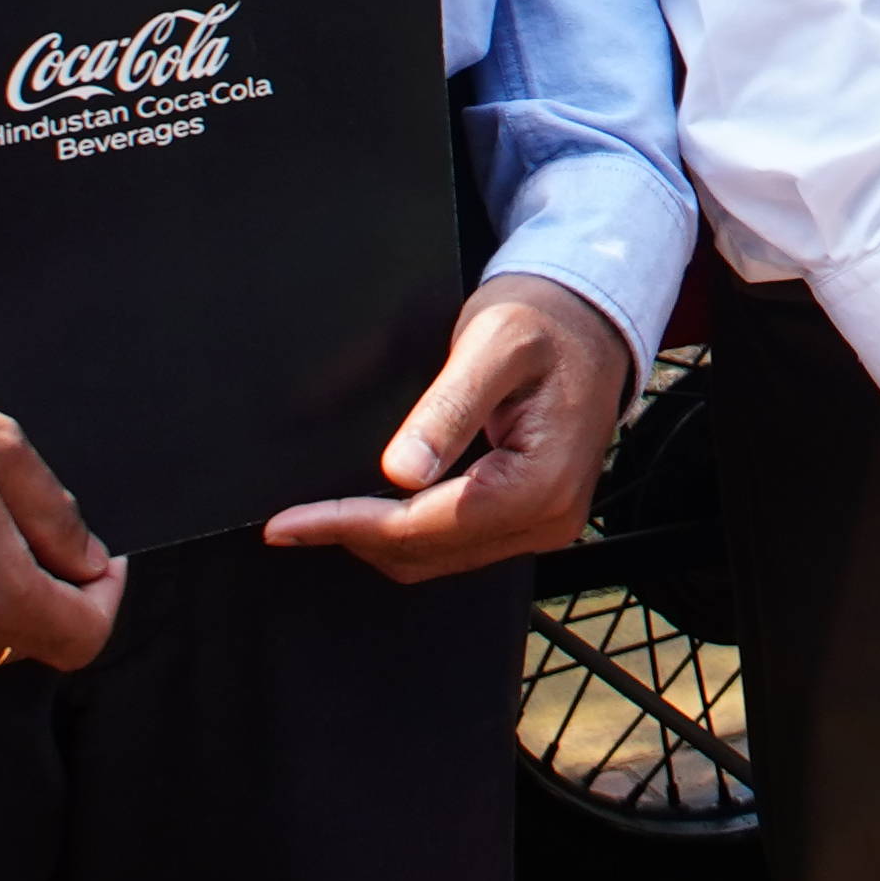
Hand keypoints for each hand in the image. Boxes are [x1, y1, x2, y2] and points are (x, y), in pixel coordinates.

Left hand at [265, 272, 635, 579]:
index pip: (424, 527)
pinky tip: (374, 508)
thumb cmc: (546, 322)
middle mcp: (548, 517)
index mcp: (541, 481)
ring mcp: (543, 523)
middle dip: (354, 538)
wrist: (590, 320)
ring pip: (438, 560)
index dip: (348, 526)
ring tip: (321, 517)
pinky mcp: (532, 518)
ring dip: (377, 540)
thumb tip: (400, 470)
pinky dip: (408, 532)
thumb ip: (447, 408)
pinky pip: (458, 546)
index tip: (289, 524)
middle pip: (427, 554)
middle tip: (292, 522)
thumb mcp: (493, 345)